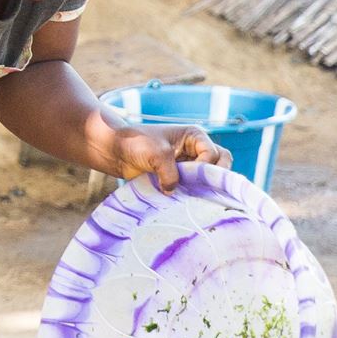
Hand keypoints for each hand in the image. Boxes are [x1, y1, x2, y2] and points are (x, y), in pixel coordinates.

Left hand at [109, 123, 227, 191]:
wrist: (115, 151)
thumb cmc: (136, 143)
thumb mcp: (156, 155)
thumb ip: (171, 173)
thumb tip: (173, 192)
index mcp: (194, 136)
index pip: (213, 154)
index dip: (205, 167)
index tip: (190, 175)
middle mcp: (195, 149)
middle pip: (221, 163)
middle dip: (214, 176)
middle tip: (203, 189)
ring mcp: (189, 164)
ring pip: (210, 176)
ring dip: (205, 186)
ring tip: (195, 197)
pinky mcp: (180, 177)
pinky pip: (195, 186)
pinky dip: (194, 193)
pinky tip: (185, 201)